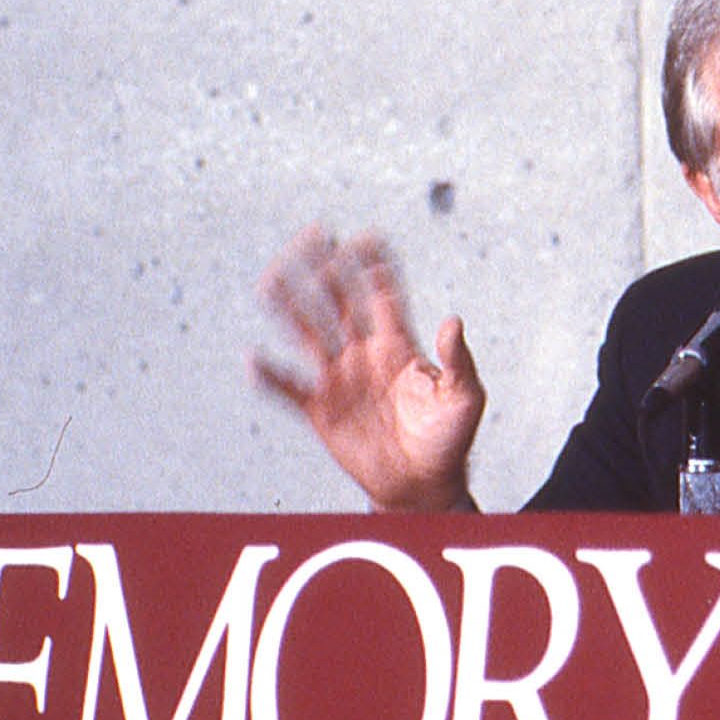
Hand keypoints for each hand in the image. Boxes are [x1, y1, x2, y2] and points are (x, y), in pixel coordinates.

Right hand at [251, 226, 483, 511]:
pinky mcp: (320, 410)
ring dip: (290, 306)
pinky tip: (254, 358)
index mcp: (399, 344)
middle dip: (325, 268)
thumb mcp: (465, 397)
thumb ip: (458, 360)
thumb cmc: (449, 438)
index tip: (363, 236)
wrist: (423, 484)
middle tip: (311, 234)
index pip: (382, 293)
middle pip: (339, 300)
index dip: (373, 265)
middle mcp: (364, 353)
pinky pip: (290, 389)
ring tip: (270, 278)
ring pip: (308, 332)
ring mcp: (339, 379)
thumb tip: (453, 320)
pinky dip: (272, 376)